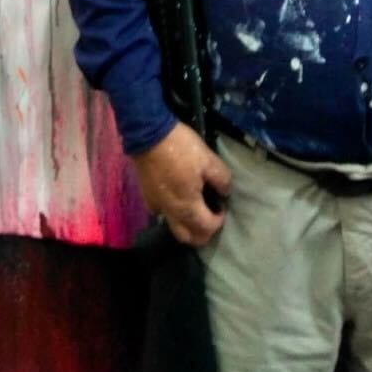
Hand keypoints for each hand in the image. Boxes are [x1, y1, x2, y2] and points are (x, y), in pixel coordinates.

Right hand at [131, 122, 231, 246]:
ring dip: (187, 226)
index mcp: (188, 206)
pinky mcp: (146, 197)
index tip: (222, 207)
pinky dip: (172, 213)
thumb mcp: (208, 159)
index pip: (207, 228)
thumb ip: (221, 179)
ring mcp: (156, 206)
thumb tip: (225, 193)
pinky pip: (162, 214)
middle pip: (189, 238)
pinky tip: (176, 198)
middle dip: (203, 233)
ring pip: (174, 228)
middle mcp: (171, 212)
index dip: (219, 221)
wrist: (147, 133)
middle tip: (210, 216)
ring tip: (194, 210)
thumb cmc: (180, 148)